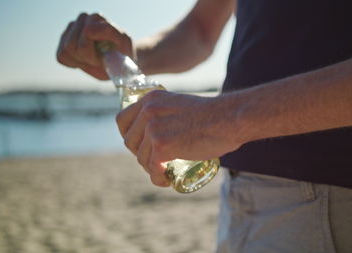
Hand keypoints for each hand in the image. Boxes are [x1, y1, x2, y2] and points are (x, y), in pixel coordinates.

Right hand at [56, 13, 133, 79]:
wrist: (119, 62)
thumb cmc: (123, 53)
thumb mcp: (124, 43)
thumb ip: (109, 32)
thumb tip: (88, 30)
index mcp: (97, 18)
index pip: (85, 35)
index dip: (95, 53)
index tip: (107, 57)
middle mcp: (82, 20)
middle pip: (71, 45)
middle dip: (87, 57)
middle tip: (100, 59)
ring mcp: (71, 30)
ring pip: (65, 50)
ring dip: (80, 60)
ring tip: (93, 58)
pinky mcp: (63, 41)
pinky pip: (61, 56)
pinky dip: (73, 63)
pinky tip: (85, 60)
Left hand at [116, 90, 241, 186]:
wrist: (229, 119)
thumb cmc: (212, 115)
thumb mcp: (180, 105)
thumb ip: (166, 113)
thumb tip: (156, 134)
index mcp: (151, 99)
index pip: (122, 120)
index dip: (129, 136)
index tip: (140, 145)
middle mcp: (148, 111)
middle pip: (129, 141)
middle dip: (140, 155)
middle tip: (156, 161)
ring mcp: (154, 128)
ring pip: (141, 157)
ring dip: (151, 168)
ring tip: (165, 172)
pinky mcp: (162, 146)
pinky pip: (153, 168)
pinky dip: (158, 178)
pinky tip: (166, 180)